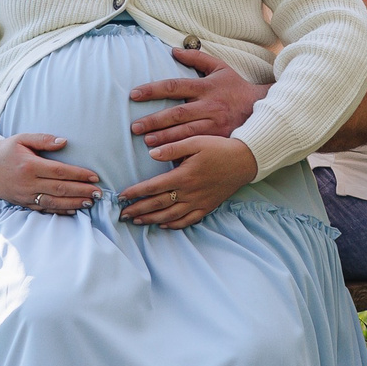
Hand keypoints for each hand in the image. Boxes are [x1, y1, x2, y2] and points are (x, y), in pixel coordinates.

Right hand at [0, 133, 101, 214]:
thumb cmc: (5, 151)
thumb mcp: (22, 139)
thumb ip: (43, 139)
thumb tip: (64, 142)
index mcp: (29, 166)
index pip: (59, 171)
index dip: (79, 175)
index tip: (94, 176)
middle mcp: (28, 183)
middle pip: (60, 189)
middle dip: (81, 191)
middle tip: (99, 193)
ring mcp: (25, 196)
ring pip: (54, 202)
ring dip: (74, 203)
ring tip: (91, 202)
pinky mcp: (23, 203)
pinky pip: (44, 209)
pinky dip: (60, 211)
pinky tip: (74, 210)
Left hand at [118, 136, 257, 228]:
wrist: (245, 161)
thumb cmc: (219, 148)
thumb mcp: (196, 141)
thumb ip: (172, 148)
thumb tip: (151, 153)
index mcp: (184, 176)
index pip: (153, 187)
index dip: (135, 192)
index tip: (121, 196)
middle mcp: (190, 192)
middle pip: (158, 204)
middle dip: (138, 210)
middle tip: (122, 214)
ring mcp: (199, 202)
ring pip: (170, 215)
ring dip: (151, 219)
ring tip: (136, 221)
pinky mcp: (207, 206)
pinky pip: (187, 220)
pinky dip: (173, 224)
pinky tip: (162, 224)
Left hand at [128, 48, 266, 143]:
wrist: (262, 108)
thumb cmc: (237, 88)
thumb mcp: (221, 68)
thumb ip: (197, 58)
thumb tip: (174, 51)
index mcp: (206, 87)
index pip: (174, 86)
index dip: (153, 90)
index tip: (134, 95)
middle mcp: (209, 106)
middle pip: (177, 113)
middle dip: (154, 120)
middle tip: (135, 127)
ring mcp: (215, 124)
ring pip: (186, 132)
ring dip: (165, 138)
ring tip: (147, 142)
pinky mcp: (219, 138)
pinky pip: (198, 146)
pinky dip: (182, 151)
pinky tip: (168, 156)